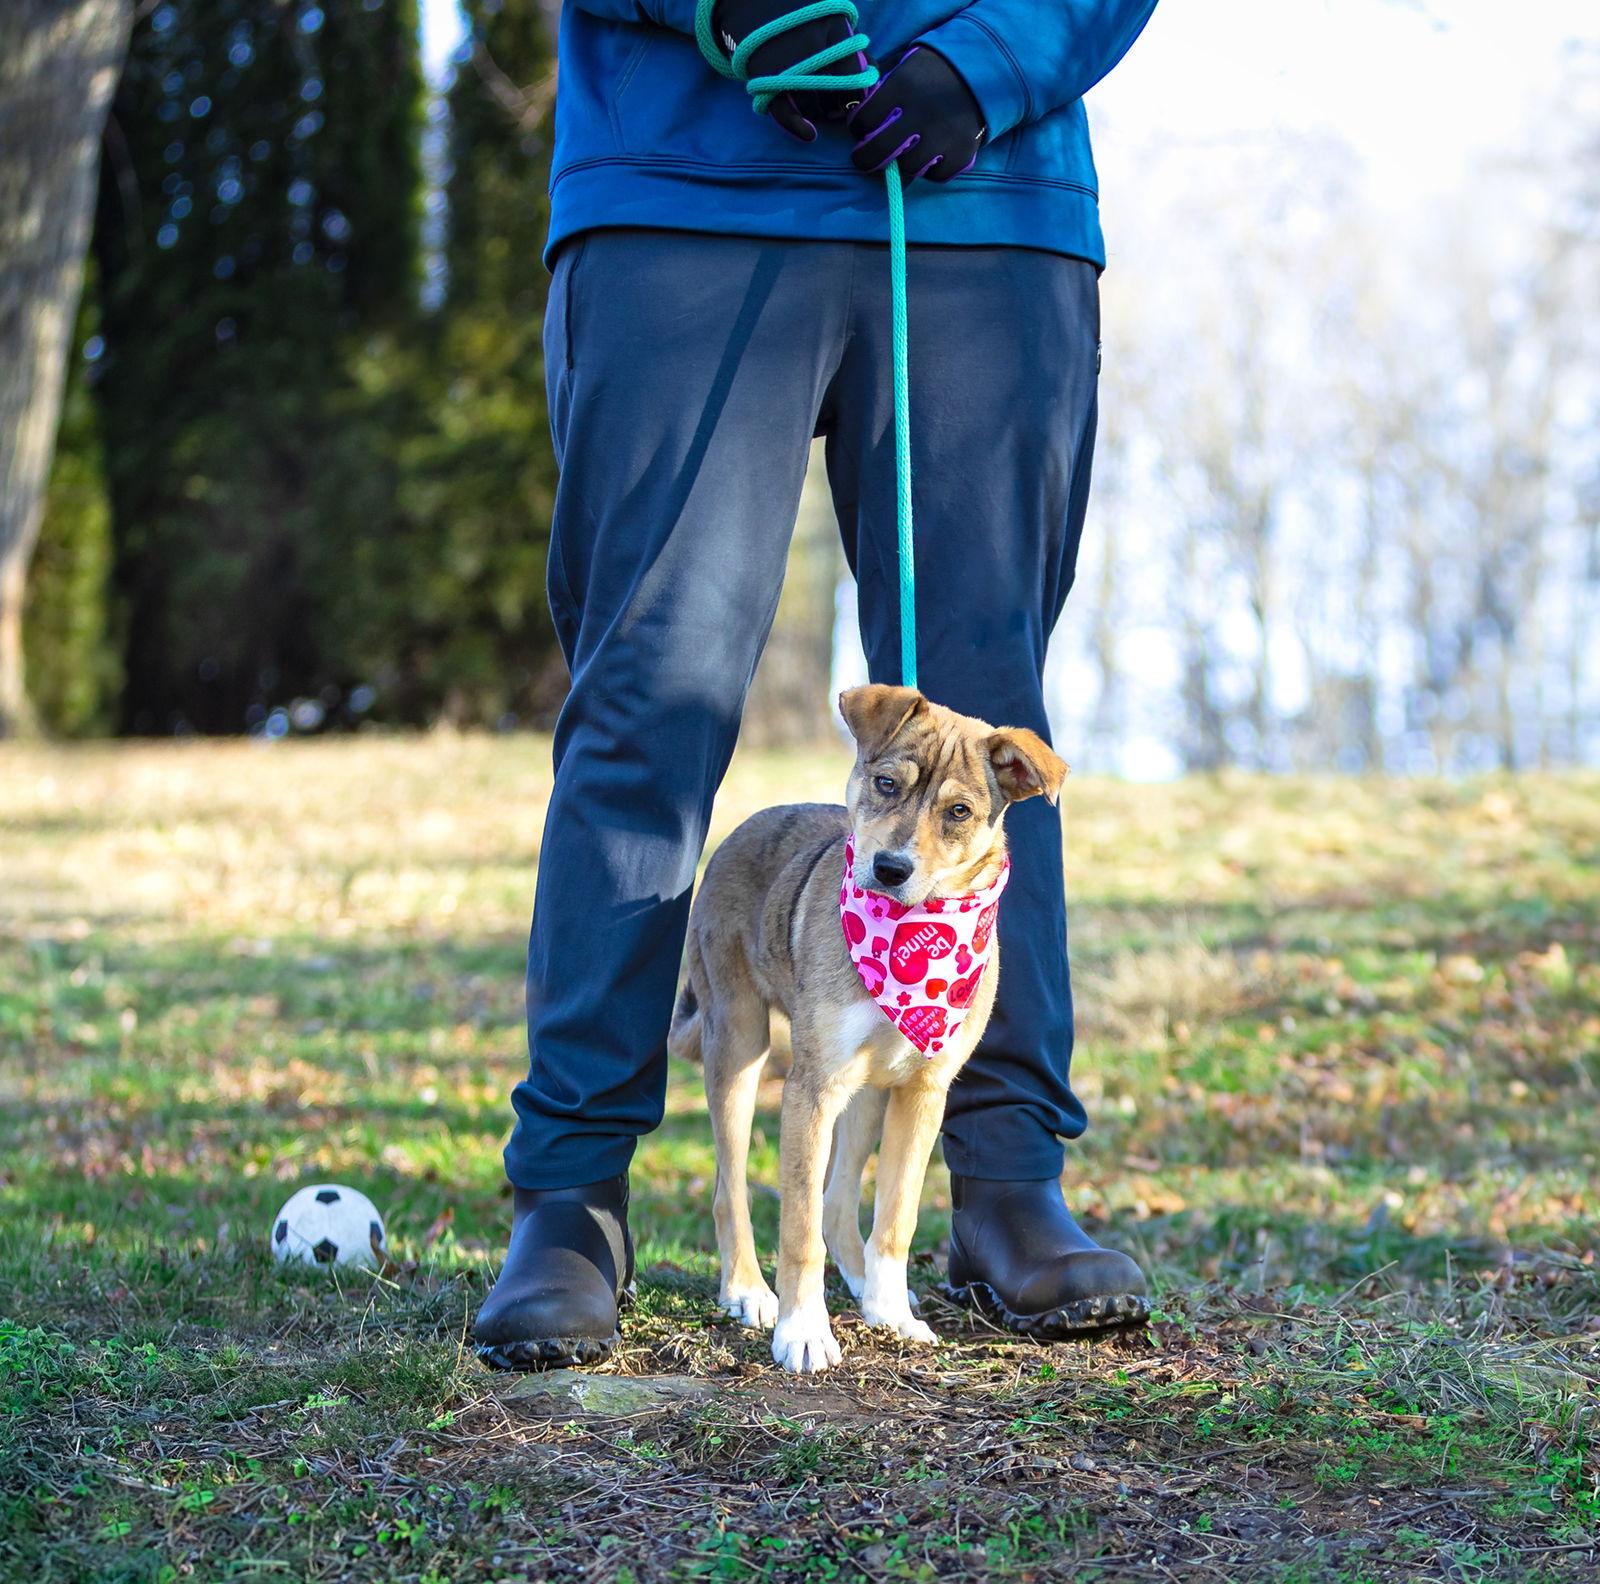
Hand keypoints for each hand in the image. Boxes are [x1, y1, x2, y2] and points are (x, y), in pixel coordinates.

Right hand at [713, 0, 869, 141]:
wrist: (758, 7)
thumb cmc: (806, 21)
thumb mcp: (836, 25)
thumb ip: (858, 53)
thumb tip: (874, 85)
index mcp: (835, 28)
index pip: (857, 78)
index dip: (857, 98)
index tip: (852, 102)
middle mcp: (813, 45)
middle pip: (836, 96)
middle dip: (837, 107)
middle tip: (833, 106)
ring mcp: (789, 63)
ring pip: (814, 106)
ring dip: (818, 113)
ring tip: (814, 102)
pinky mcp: (768, 77)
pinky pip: (786, 113)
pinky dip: (799, 127)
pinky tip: (809, 134)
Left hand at [848, 46, 984, 183]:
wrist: (983, 71)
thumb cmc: (934, 73)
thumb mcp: (905, 68)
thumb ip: (883, 92)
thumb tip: (860, 124)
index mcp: (903, 86)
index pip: (864, 120)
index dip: (859, 127)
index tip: (861, 129)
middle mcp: (922, 112)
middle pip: (880, 151)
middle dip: (866, 159)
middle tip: (864, 159)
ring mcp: (943, 135)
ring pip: (908, 167)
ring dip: (904, 162)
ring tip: (908, 152)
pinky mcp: (962, 152)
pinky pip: (936, 176)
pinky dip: (931, 170)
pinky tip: (932, 156)